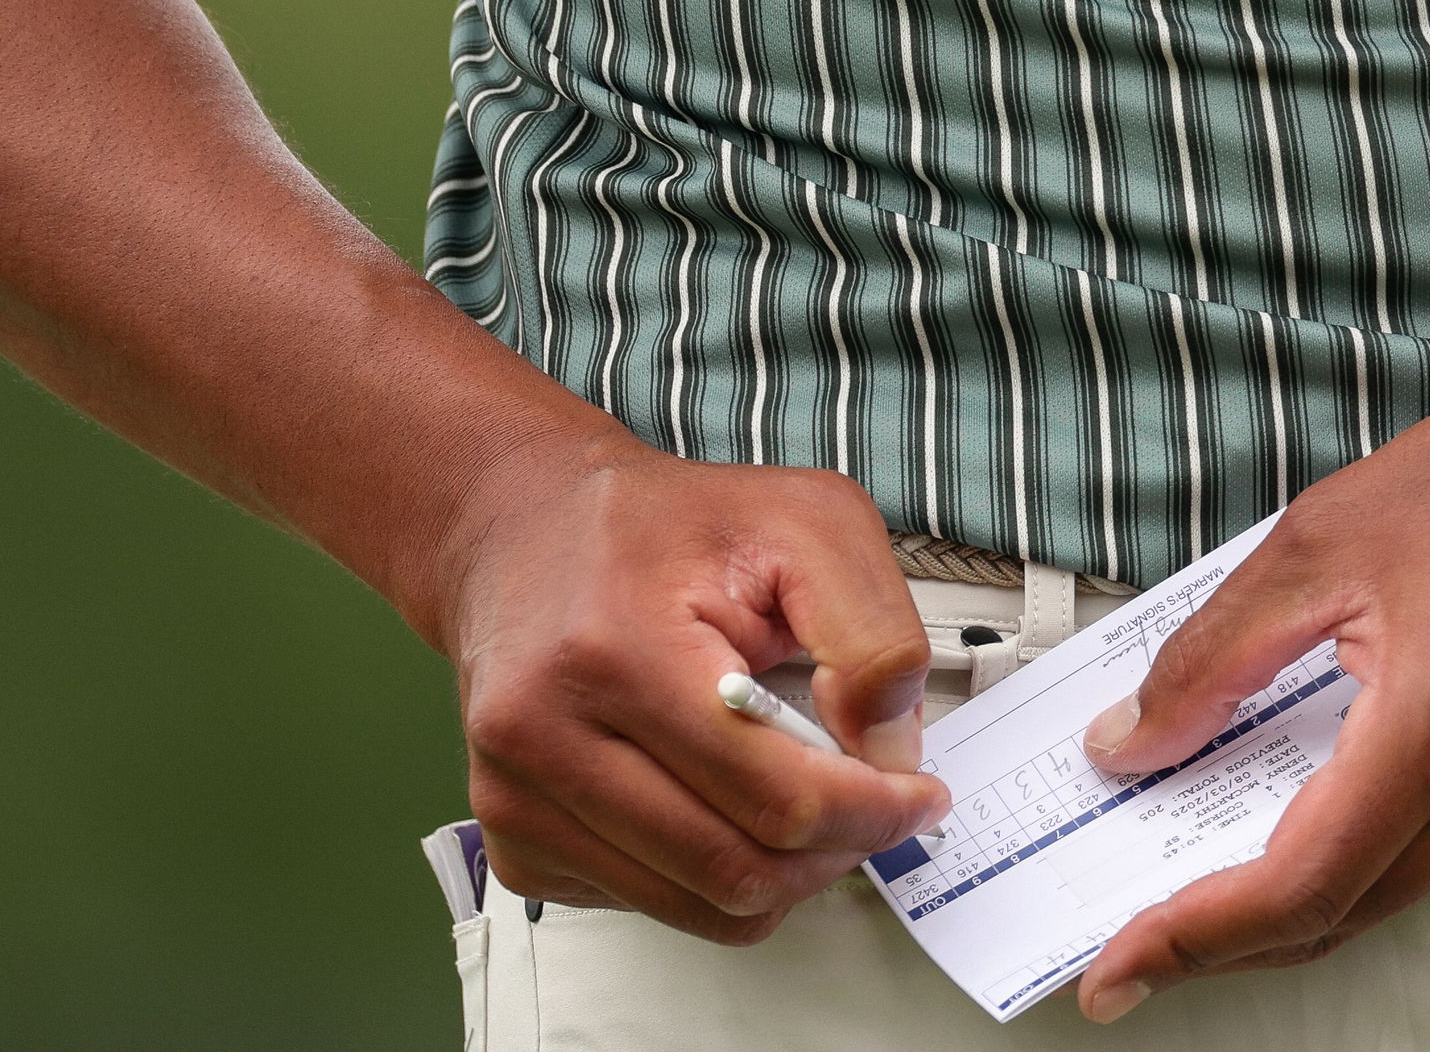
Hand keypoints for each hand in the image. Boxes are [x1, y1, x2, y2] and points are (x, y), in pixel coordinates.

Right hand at [437, 433, 950, 944]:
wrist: (519, 529)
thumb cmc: (650, 525)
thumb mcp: (801, 520)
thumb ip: (870, 629)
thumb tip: (888, 749)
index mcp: (613, 652)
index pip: (775, 797)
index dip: (873, 813)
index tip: (915, 798)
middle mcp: (542, 735)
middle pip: (740, 871)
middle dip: (836, 849)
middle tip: (873, 805)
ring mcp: (516, 797)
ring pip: (701, 909)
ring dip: (781, 872)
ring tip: (801, 796)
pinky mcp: (514, 838)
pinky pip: (650, 906)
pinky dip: (709, 874)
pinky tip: (716, 799)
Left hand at [1075, 384, 1429, 1021]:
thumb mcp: (1320, 549)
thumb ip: (1211, 658)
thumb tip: (1131, 741)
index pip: (1299, 880)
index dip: (1194, 937)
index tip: (1116, 966)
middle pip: (1333, 914)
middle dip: (1214, 944)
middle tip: (1125, 952)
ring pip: (1373, 899)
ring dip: (1269, 908)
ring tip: (1171, 896)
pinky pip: (1412, 864)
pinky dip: (1327, 870)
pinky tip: (1264, 846)